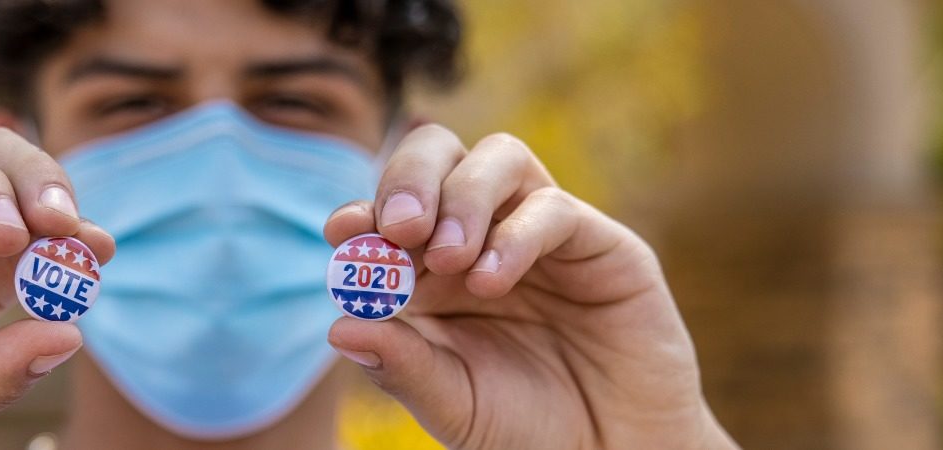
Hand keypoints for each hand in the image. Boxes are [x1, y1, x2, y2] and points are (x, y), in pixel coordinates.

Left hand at [324, 127, 735, 447]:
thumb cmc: (524, 429)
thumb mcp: (451, 403)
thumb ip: (401, 366)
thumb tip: (340, 325)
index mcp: (431, 268)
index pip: (390, 209)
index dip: (365, 210)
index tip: (343, 231)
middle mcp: (484, 235)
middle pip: (440, 154)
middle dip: (410, 177)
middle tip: (399, 227)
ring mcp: (541, 233)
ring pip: (499, 158)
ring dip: (463, 197)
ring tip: (446, 257)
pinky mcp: (602, 245)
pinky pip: (554, 209)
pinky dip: (515, 236)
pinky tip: (491, 282)